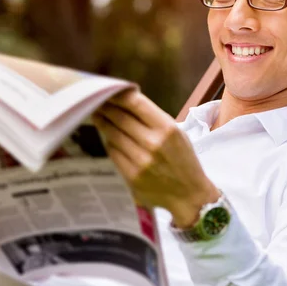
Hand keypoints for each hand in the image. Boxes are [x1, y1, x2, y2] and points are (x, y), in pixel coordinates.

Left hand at [92, 90, 219, 227]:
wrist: (189, 194)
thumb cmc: (183, 159)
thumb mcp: (176, 132)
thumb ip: (152, 118)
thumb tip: (123, 102)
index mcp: (167, 128)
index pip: (135, 103)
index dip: (118, 95)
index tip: (109, 91)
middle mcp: (153, 143)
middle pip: (120, 118)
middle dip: (106, 108)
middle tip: (97, 102)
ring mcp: (141, 161)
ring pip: (113, 135)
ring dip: (103, 123)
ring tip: (98, 116)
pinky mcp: (132, 176)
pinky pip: (113, 152)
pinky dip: (110, 143)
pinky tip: (109, 138)